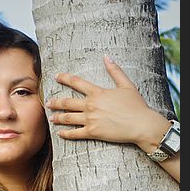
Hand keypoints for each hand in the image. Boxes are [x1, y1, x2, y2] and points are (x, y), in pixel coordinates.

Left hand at [46, 56, 170, 151]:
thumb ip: (115, 70)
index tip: (56, 76)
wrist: (141, 124)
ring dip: (57, 117)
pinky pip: (75, 133)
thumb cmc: (136, 105)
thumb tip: (106, 57)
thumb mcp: (127, 85)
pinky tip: (59, 133)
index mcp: (98, 93)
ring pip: (68, 118)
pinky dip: (65, 134)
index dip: (65, 78)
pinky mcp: (93, 132)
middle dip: (55, 102)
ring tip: (51, 117)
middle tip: (48, 102)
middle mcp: (91, 105)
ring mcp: (90, 119)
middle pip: (67, 102)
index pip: (76, 82)